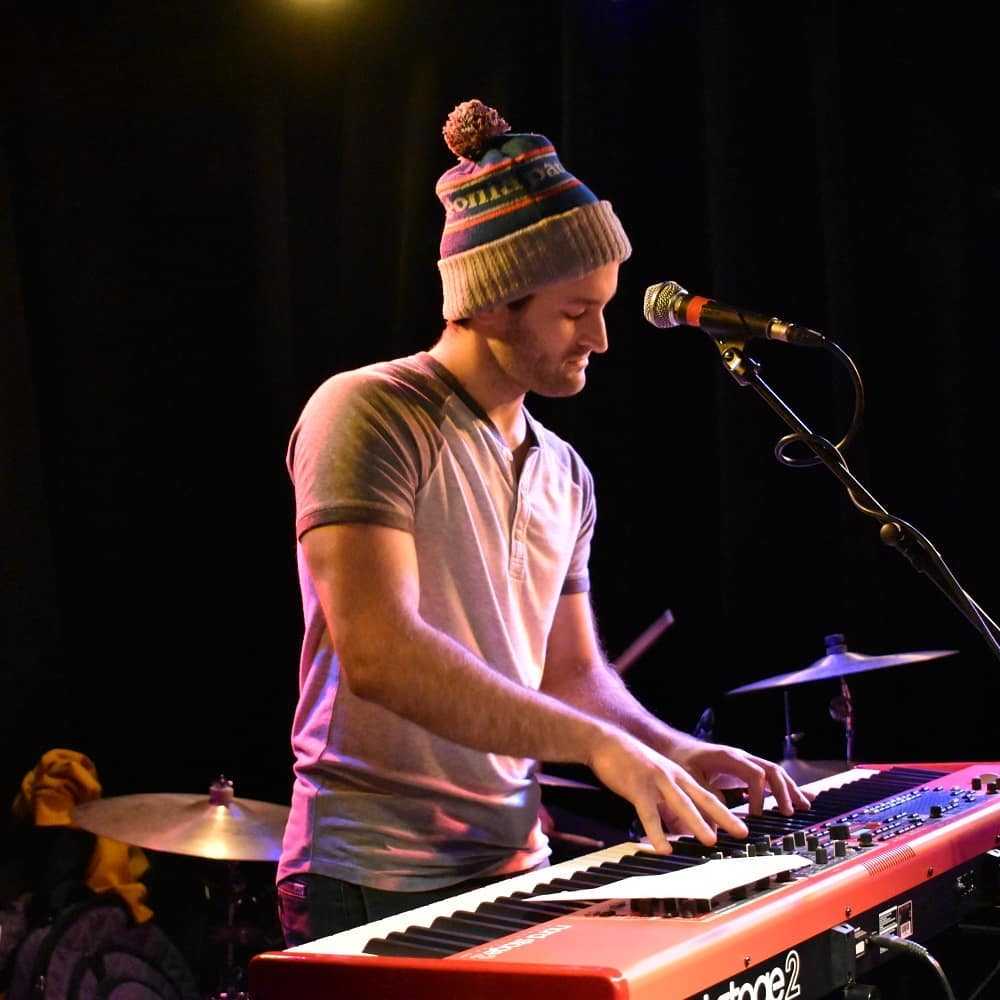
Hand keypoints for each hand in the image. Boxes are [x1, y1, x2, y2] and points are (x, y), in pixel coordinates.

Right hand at [587, 727, 748, 852]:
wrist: (605, 741)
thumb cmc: (630, 760)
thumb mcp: (656, 774)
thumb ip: (668, 793)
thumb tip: (680, 817)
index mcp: (678, 775)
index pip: (707, 795)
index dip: (725, 812)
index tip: (742, 827)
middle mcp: (672, 776)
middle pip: (703, 798)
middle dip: (724, 816)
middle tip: (743, 833)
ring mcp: (655, 780)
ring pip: (680, 803)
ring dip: (697, 822)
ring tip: (710, 841)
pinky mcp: (636, 787)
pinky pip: (649, 813)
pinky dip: (657, 832)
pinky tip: (663, 848)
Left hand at [668, 737, 813, 816]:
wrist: (677, 746)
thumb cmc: (681, 761)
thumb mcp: (689, 779)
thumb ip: (705, 798)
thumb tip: (719, 825)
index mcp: (729, 757)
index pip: (755, 775)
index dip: (759, 796)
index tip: (755, 817)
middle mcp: (741, 757)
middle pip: (771, 770)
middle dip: (783, 791)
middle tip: (790, 813)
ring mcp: (746, 761)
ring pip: (775, 771)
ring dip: (789, 789)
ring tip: (804, 806)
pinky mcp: (746, 768)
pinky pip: (770, 775)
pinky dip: (784, 787)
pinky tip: (797, 798)